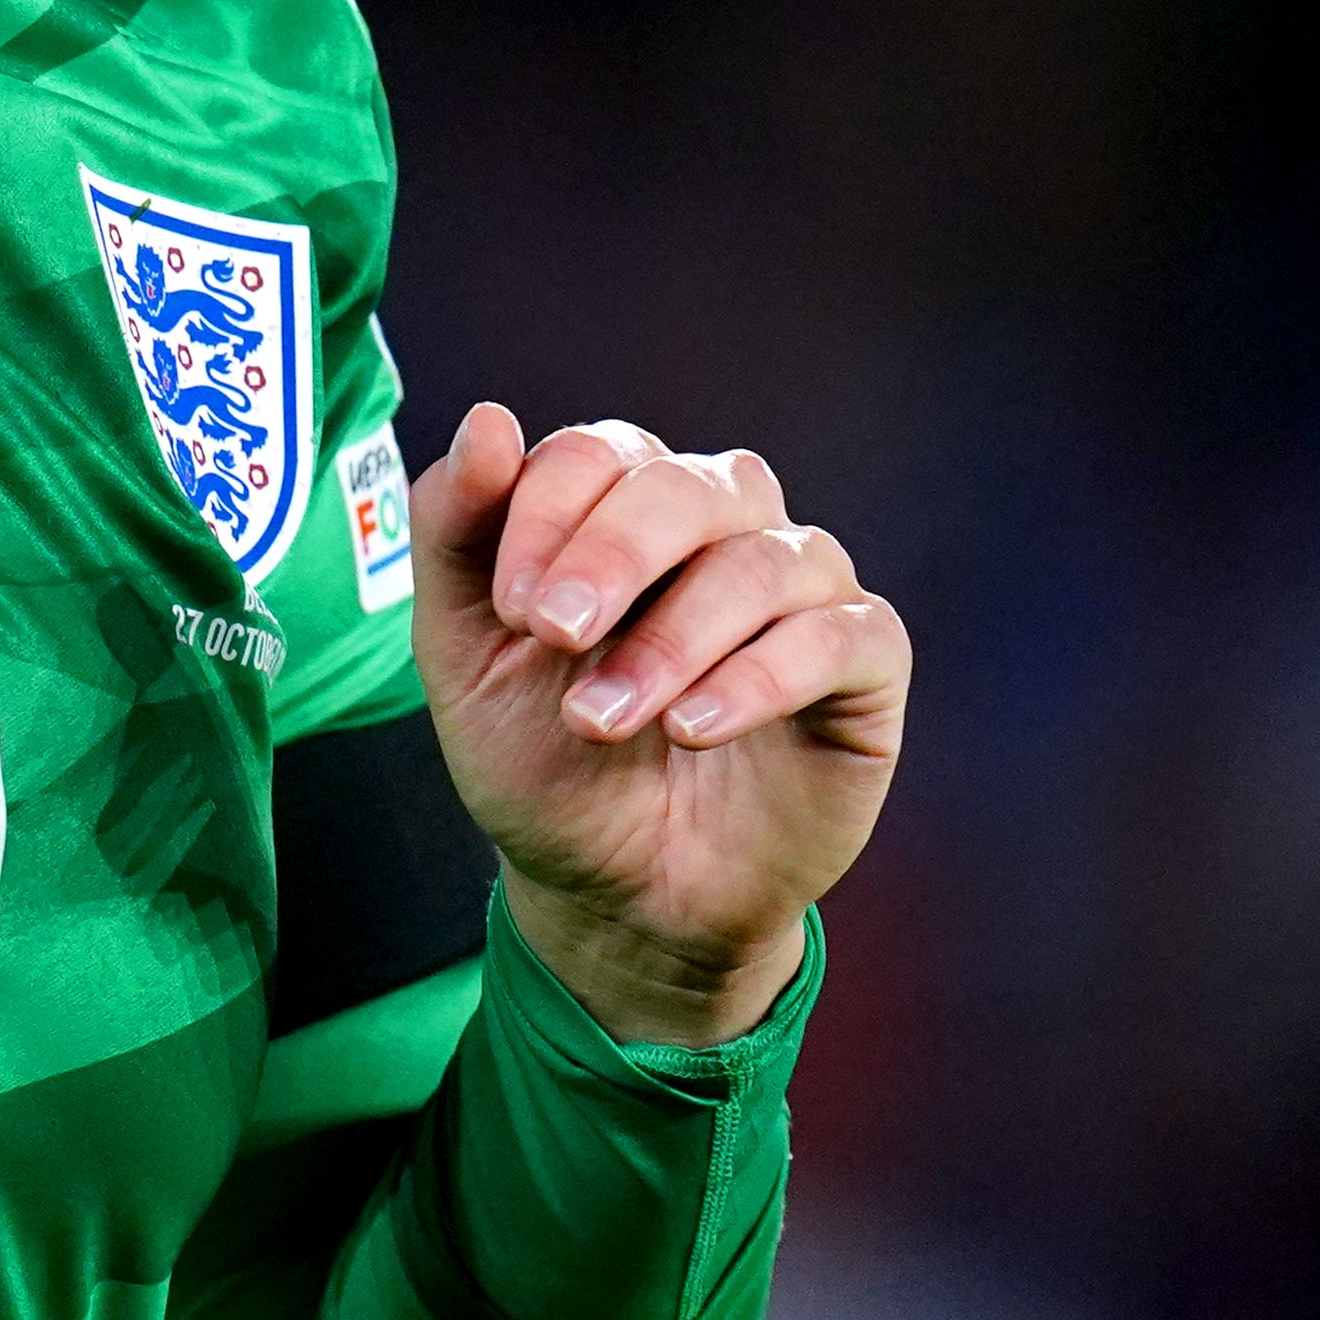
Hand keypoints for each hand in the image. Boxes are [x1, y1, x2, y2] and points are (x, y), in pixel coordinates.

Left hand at [408, 404, 906, 1047]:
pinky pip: (841, 634)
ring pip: (762, 561)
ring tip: (603, 719)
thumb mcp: (466, 657)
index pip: (598, 454)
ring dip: (673, 640)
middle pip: (684, 487)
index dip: (550, 514)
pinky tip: (695, 729)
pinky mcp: (864, 666)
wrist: (618, 897)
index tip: (513, 608)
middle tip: (556, 635)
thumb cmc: (543, 762)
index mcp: (621, 506)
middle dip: (612, 555)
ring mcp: (800, 591)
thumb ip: (456, 533)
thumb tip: (488, 421)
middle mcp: (720, 527)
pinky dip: (762, 675)